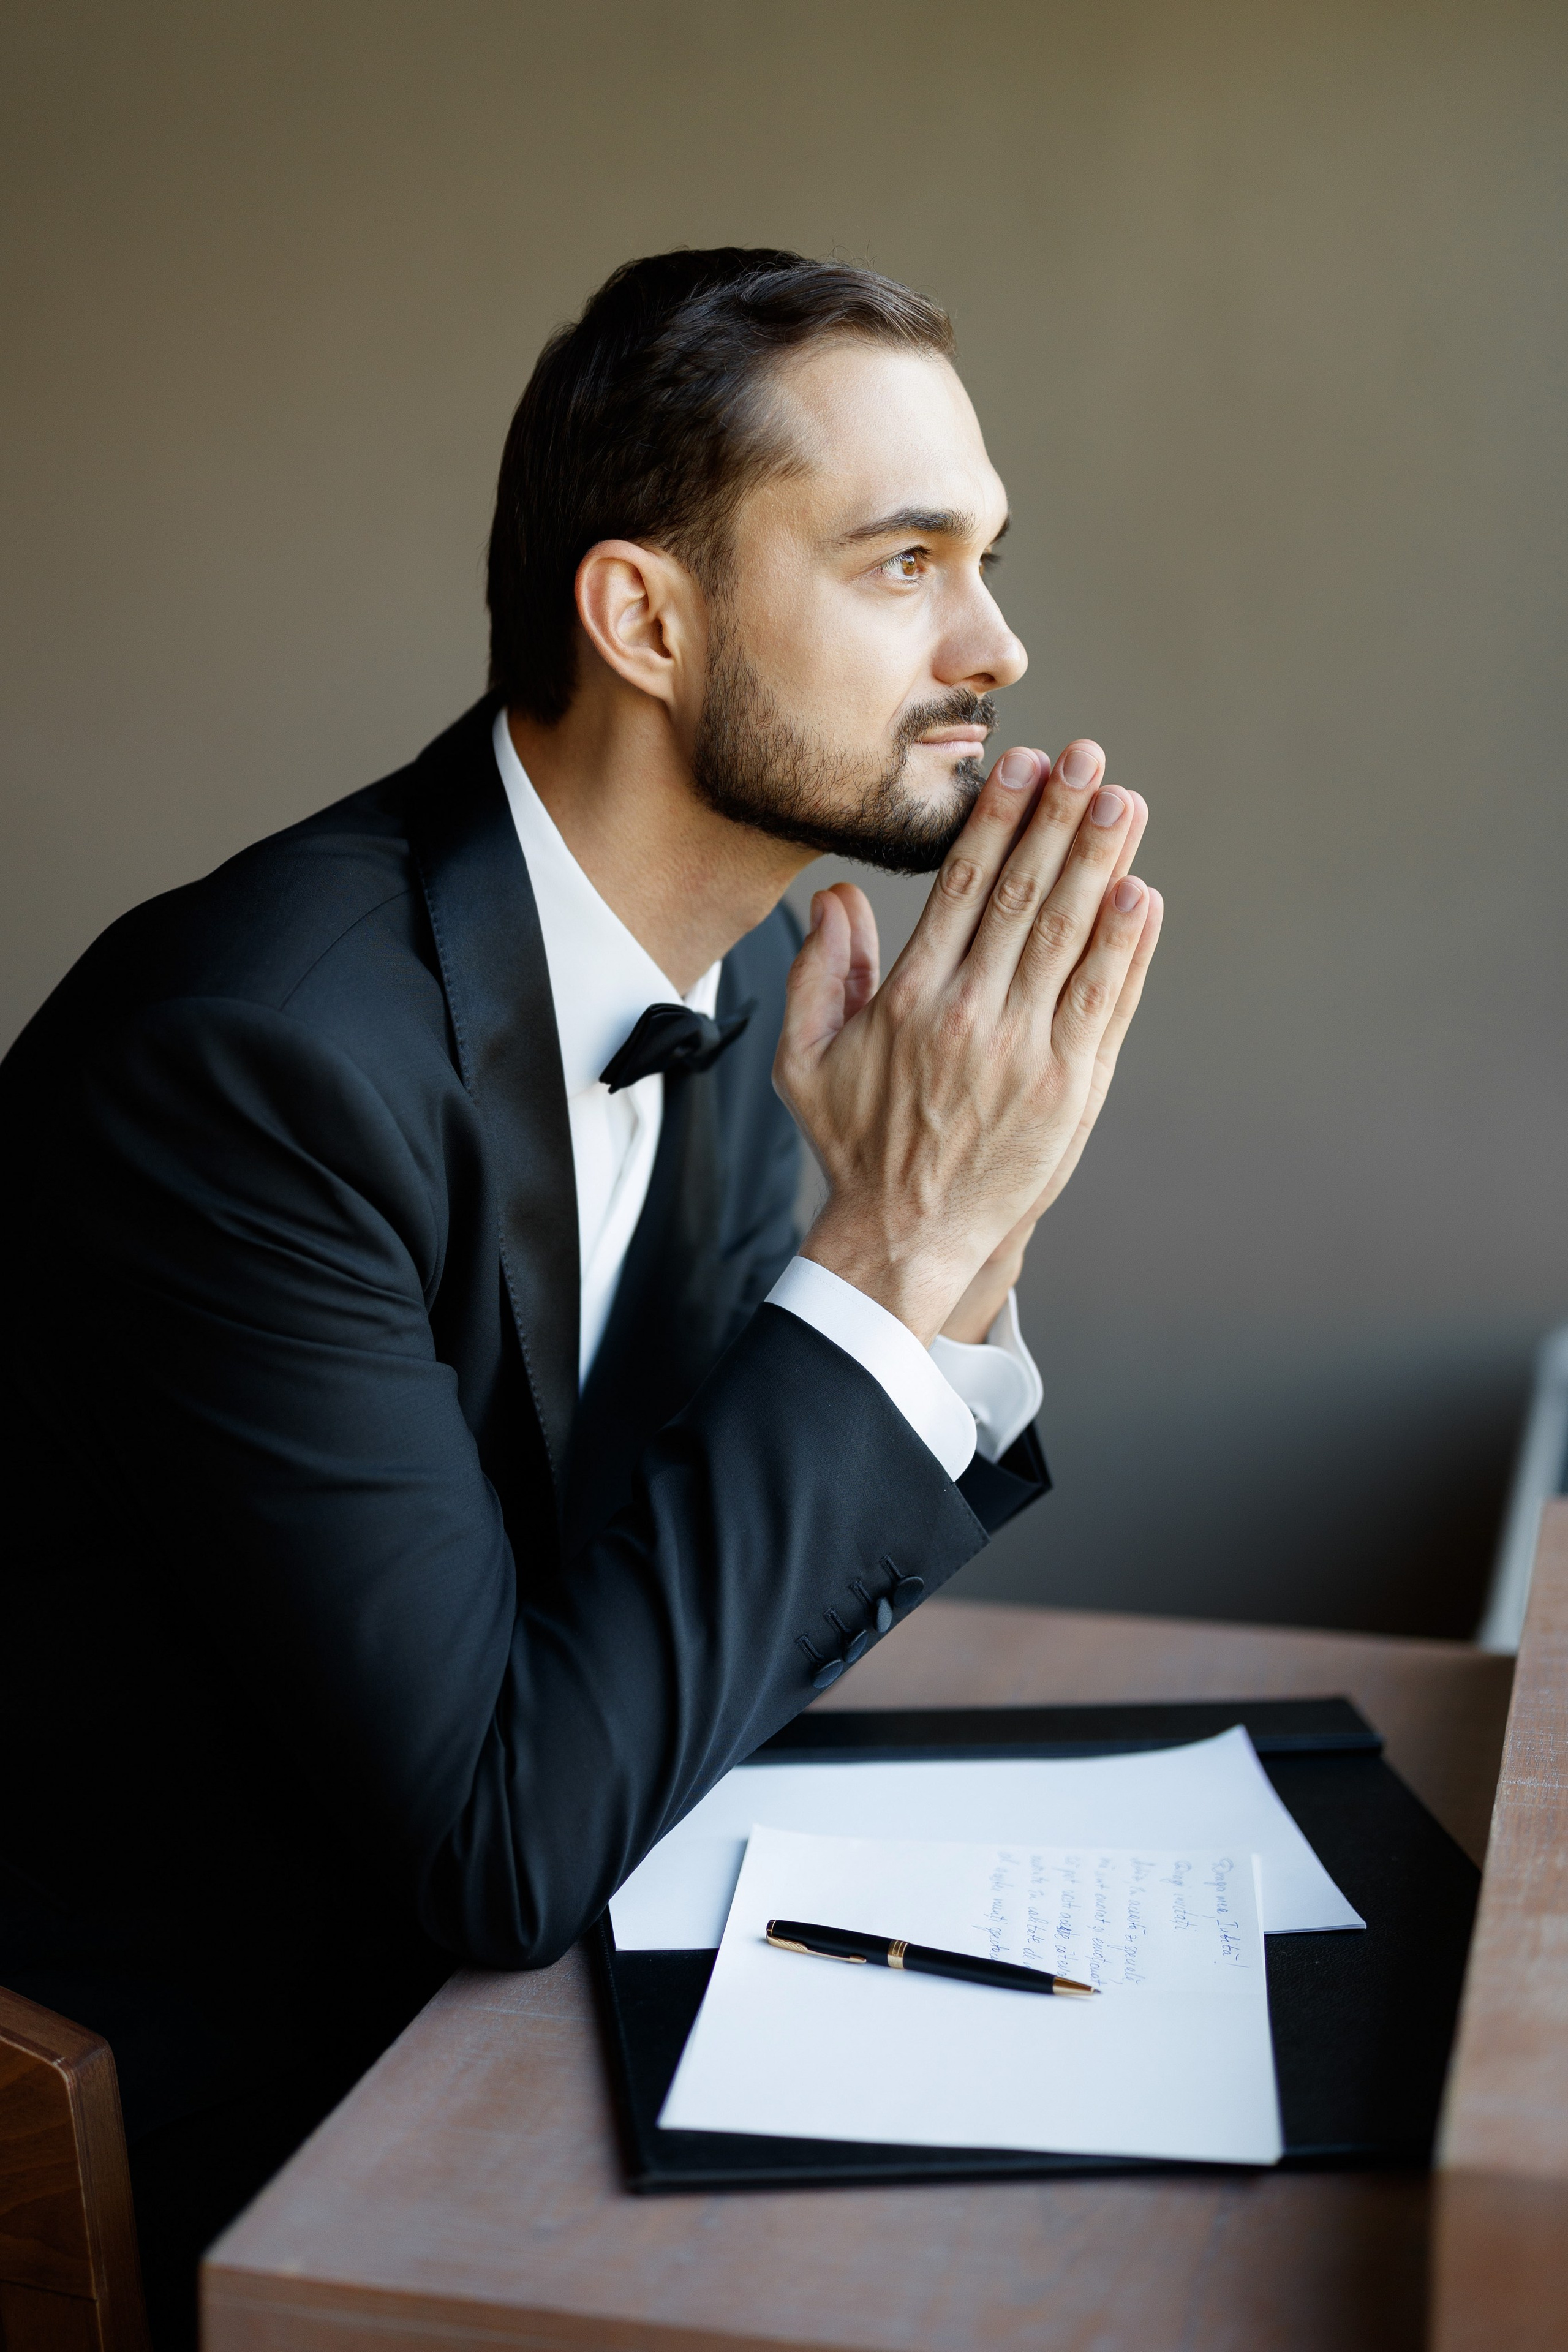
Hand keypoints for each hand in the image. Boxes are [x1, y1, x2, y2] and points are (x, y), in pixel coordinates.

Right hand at [774, 740, 1162, 1346]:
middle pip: (1024, 898)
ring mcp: (1028, 1053)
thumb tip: (839, 895)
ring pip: (1070, 939)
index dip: (999, 821)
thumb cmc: (857, 1146)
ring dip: (1102, 865)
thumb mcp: (804, 1060)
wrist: (908, 1236)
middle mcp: (972, 1017)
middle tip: (1091, 761)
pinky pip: (1104, 1003)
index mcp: (911, 1001)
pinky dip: (1127, 948)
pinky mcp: (1071, 1088)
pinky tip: (1143, 894)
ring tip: (1125, 804)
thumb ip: (818, 974)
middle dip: (1060, 822)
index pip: (962, 889)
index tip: (1025, 767)